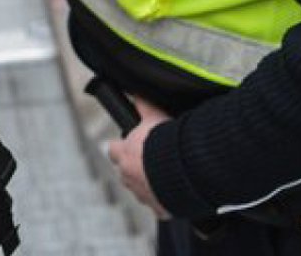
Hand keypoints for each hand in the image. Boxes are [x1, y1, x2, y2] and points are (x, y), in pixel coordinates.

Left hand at [105, 96, 172, 217]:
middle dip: (137, 167)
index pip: (113, 150)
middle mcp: (129, 178)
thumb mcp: (154, 116)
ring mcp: (143, 195)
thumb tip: (136, 91)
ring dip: (151, 184)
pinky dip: (166, 200)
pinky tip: (178, 191)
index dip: (122, 146)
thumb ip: (144, 105)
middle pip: (126, 172)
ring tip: (169, 174)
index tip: (132, 144)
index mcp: (123, 155)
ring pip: (142, 190)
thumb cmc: (168, 142)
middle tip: (154, 159)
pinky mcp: (160, 209)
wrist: (186, 169)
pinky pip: (160, 206)